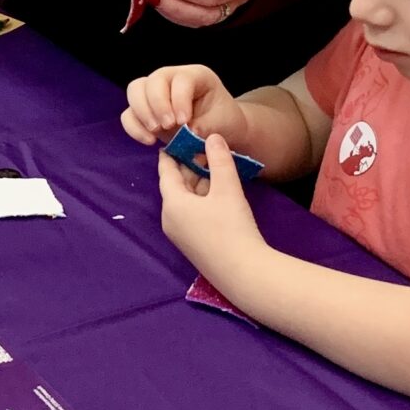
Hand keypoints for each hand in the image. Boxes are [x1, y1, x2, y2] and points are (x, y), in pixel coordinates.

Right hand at [121, 64, 248, 147]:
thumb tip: (184, 134)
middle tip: (166, 126)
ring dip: (142, 112)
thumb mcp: (221, 124)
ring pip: (135, 90)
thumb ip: (203, 127)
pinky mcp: (145, 110)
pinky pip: (129, 113)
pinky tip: (149, 141)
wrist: (220, 131)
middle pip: (153, 80)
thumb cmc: (223, 122)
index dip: (179, 99)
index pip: (181, 79)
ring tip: (155, 132)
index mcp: (196, 76)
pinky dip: (134, 127)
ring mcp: (156, 92)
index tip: (183, 122)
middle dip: (157, 104)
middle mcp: (172, 78)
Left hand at [156, 134, 263, 280]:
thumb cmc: (232, 227)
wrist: (243, 272)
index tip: (177, 139)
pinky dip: (202, 200)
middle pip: (176, 186)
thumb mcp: (227, 189)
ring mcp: (180, 234)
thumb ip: (220, 160)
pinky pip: (192, 214)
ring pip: (186, 200)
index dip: (172, 154)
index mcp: (172, 204)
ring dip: (198, 184)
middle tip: (203, 148)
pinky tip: (218, 192)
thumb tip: (213, 137)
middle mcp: (169, 219)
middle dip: (190, 167)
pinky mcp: (192, 244)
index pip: (166, 171)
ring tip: (214, 166)